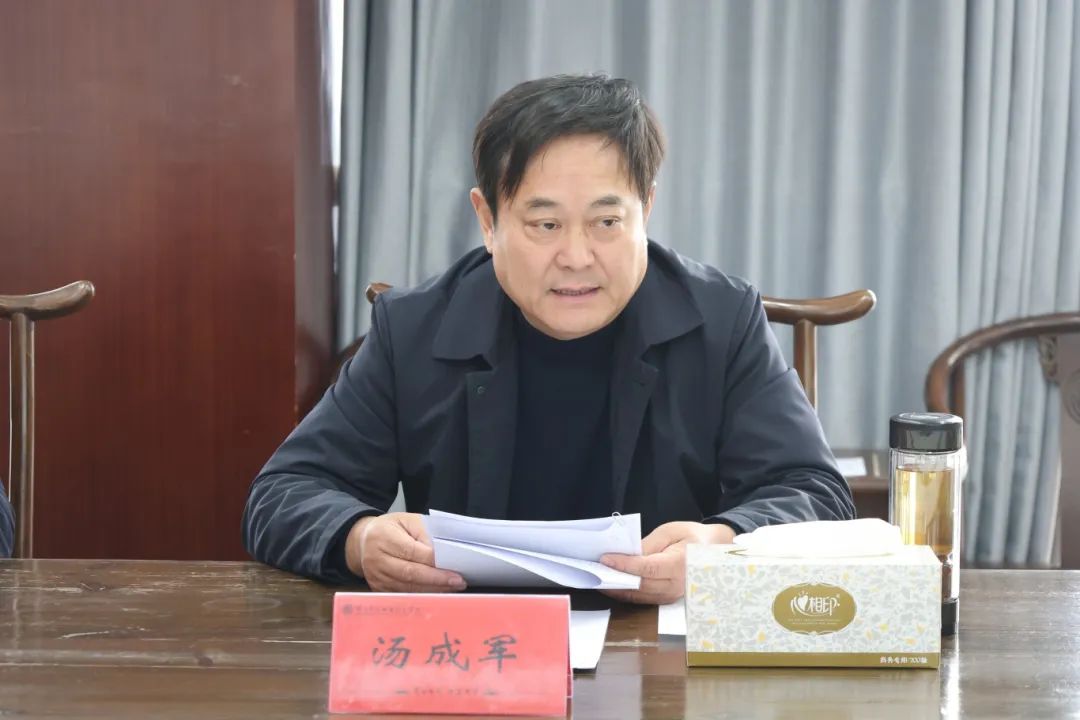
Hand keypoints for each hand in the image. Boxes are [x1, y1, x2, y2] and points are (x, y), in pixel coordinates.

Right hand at [344, 512, 466, 592]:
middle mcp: (376, 559)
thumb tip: (444, 553)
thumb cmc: (391, 528)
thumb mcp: (408, 521)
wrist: (363, 541)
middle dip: (437, 579)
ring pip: (408, 587)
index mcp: (383, 536)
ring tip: (453, 588)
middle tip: (459, 581)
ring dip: (433, 589)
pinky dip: (423, 595)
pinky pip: (404, 595)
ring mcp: (376, 577)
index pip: (411, 551)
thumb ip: (425, 534)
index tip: (454, 566)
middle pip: (409, 573)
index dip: (433, 560)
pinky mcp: (378, 589)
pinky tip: (439, 593)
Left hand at [600, 522, 734, 604]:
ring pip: (641, 596)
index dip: (625, 565)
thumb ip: (649, 544)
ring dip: (618, 589)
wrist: (713, 551)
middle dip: (616, 579)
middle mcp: (677, 584)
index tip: (606, 559)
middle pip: (641, 585)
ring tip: (599, 579)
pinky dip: (628, 593)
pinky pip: (645, 599)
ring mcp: (673, 595)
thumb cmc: (691, 537)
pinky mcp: (668, 599)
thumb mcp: (670, 531)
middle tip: (595, 570)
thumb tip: (627, 555)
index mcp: (680, 564)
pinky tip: (613, 586)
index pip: (647, 568)